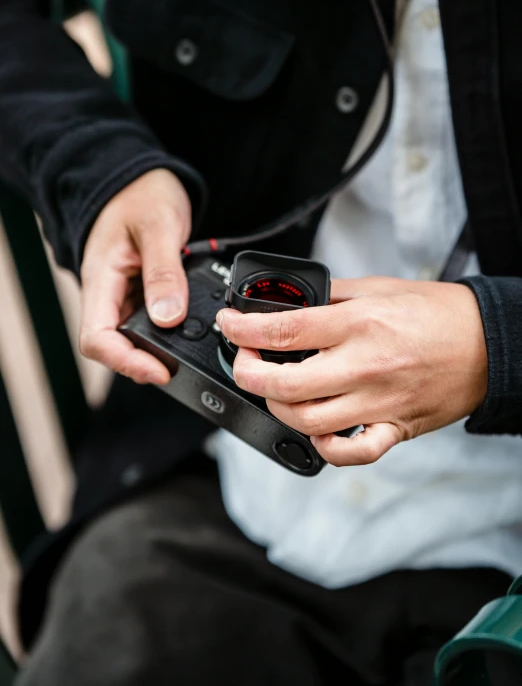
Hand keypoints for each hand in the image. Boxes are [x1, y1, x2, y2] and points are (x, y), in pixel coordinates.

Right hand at [79, 168, 190, 384]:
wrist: (141, 179)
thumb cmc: (142, 194)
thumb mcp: (158, 227)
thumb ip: (164, 273)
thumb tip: (168, 317)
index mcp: (101, 279)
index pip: (97, 338)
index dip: (126, 361)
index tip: (160, 370)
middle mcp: (107, 293)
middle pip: (114, 346)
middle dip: (145, 362)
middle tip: (183, 366)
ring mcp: (122, 295)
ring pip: (132, 337)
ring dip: (157, 350)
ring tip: (190, 352)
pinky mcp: (139, 294)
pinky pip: (148, 322)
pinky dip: (167, 332)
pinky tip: (189, 332)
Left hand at [217, 277, 487, 466]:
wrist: (488, 343)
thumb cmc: (437, 313)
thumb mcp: (379, 288)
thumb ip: (332, 296)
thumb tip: (290, 301)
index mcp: (359, 324)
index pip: (284, 330)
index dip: (243, 329)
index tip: (230, 324)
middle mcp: (365, 366)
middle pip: (285, 385)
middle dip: (248, 375)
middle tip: (244, 362)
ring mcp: (379, 402)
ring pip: (308, 422)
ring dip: (278, 407)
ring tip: (276, 390)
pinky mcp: (395, 427)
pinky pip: (352, 452)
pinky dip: (326, 447)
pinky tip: (316, 429)